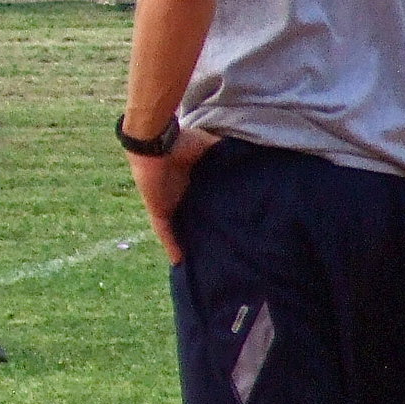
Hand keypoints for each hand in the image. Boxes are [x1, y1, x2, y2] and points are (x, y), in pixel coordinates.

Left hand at [125, 127, 218, 264]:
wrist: (155, 141)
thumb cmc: (182, 140)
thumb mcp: (209, 146)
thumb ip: (224, 151)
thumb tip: (249, 150)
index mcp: (192, 179)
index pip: (203, 199)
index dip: (213, 209)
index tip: (229, 221)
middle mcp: (179, 194)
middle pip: (191, 217)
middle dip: (200, 229)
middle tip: (218, 247)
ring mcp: (167, 203)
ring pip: (178, 228)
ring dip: (187, 242)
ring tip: (202, 261)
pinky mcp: (158, 210)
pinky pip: (165, 233)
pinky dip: (172, 246)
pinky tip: (180, 262)